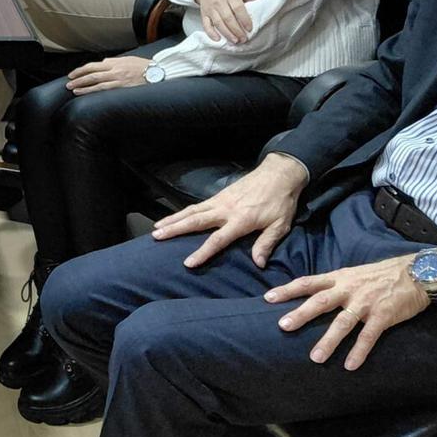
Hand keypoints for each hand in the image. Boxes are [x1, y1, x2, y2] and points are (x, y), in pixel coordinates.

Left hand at [65, 54, 151, 94]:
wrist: (158, 73)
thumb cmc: (145, 68)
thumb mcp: (129, 60)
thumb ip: (115, 62)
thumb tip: (103, 63)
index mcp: (115, 62)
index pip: (94, 65)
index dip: (82, 69)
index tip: (73, 74)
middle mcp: (114, 69)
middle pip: (91, 71)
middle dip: (78, 76)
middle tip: (68, 81)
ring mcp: (117, 78)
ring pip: (94, 80)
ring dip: (81, 84)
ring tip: (72, 88)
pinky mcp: (121, 86)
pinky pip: (103, 88)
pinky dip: (91, 90)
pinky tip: (83, 93)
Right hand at [151, 153, 308, 268]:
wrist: (279, 173)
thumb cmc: (281, 202)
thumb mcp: (280, 225)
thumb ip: (266, 243)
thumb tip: (258, 263)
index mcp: (241, 220)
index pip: (217, 239)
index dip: (202, 252)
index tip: (187, 263)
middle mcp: (225, 209)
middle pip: (195, 221)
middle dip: (174, 229)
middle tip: (156, 236)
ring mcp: (219, 201)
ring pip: (191, 211)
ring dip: (172, 219)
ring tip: (156, 228)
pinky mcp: (218, 195)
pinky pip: (196, 206)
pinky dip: (181, 212)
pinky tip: (173, 218)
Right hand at [195, 0, 261, 43]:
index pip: (238, 8)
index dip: (244, 19)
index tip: (249, 29)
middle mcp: (219, 2)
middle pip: (228, 18)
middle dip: (236, 30)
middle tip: (243, 39)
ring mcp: (210, 9)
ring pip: (218, 23)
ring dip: (227, 33)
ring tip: (235, 41)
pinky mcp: (204, 14)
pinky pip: (206, 25)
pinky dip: (211, 33)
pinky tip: (218, 39)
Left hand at [264, 255, 431, 369]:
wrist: (417, 273)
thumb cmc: (382, 275)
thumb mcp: (354, 274)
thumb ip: (335, 284)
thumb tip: (313, 294)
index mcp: (340, 278)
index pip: (309, 282)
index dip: (288, 290)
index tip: (268, 298)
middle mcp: (349, 289)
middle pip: (321, 301)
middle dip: (301, 314)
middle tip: (283, 326)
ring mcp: (366, 303)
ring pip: (343, 323)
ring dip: (328, 341)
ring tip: (315, 358)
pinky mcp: (384, 315)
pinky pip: (369, 336)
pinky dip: (359, 351)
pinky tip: (350, 365)